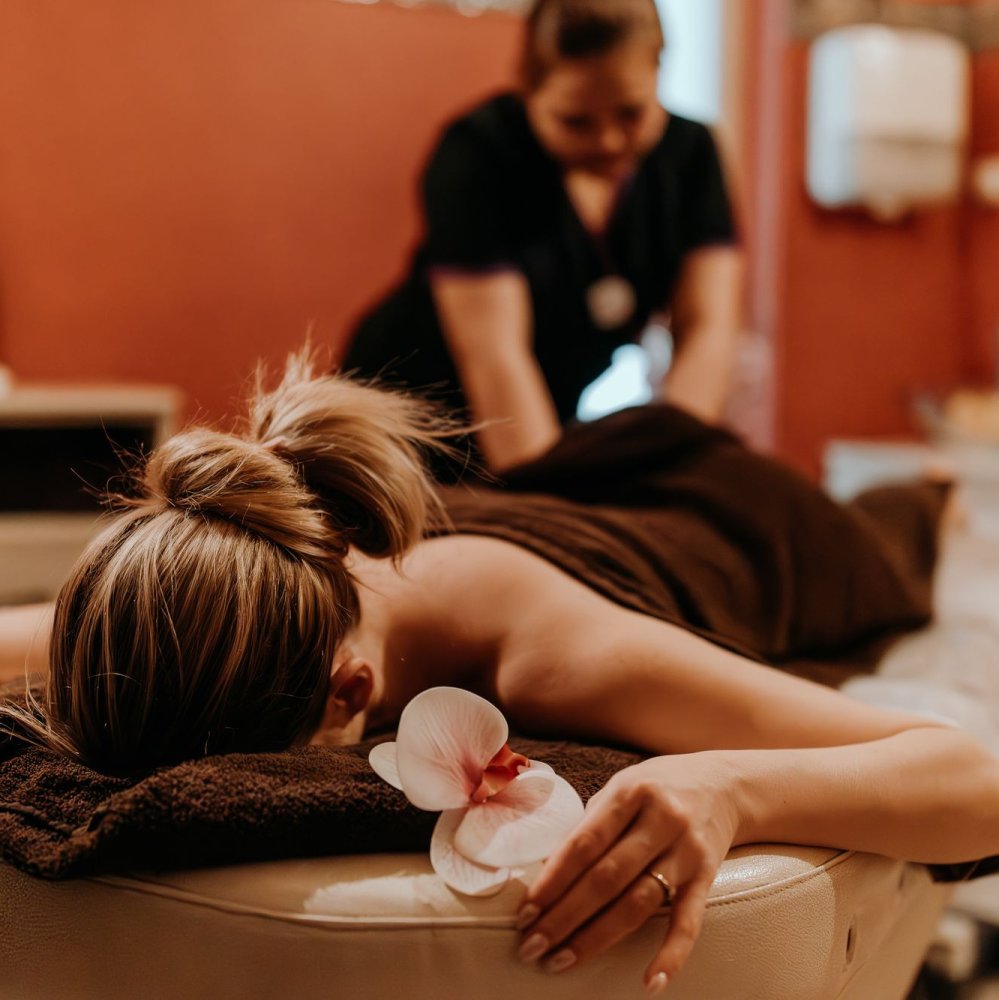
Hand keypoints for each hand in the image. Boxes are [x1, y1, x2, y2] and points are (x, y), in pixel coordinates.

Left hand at [515, 753, 739, 992]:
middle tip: (532, 946)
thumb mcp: (621, 788)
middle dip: (565, 916)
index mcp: (630, 792)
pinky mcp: (706, 877)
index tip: (526, 912)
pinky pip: (689, 922)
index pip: (584, 843)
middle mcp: (660, 820)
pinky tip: (650, 984)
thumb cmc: (657, 787)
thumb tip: (547, 874)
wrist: (724, 784)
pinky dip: (671, 955)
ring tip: (562, 961)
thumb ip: (590, 825)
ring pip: (638, 903)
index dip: (553, 881)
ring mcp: (686, 851)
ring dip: (597, 938)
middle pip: (606, 878)